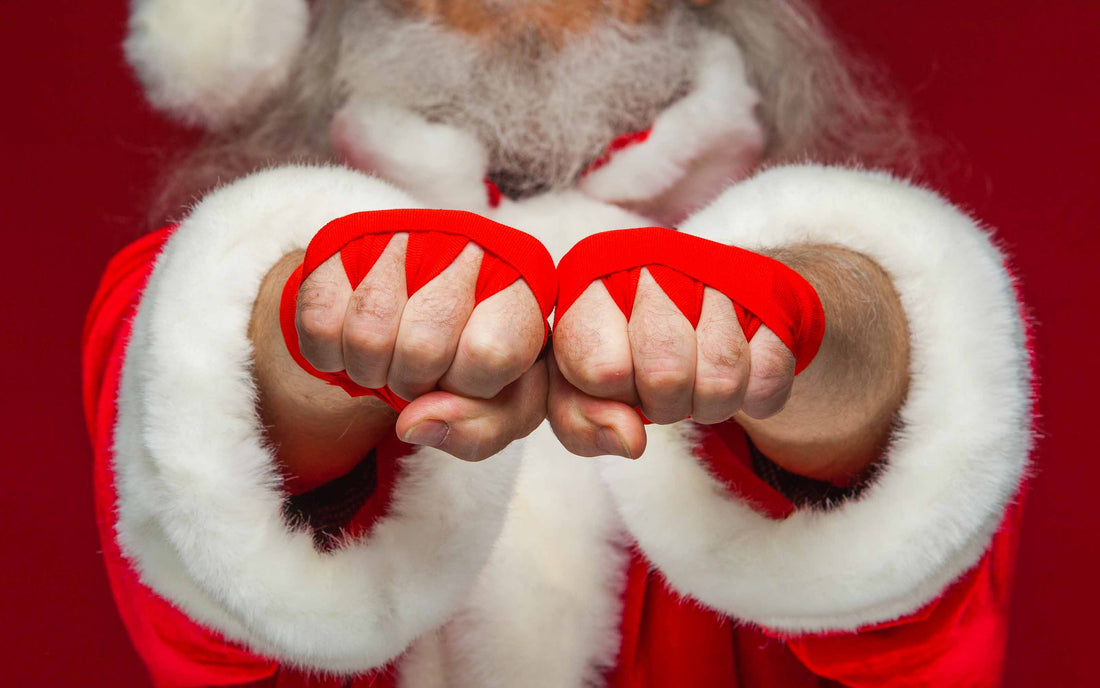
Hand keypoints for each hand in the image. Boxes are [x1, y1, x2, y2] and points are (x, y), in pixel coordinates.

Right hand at [293, 232, 546, 460]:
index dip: (468, 387)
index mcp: (522, 285)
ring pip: (367, 337)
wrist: (412, 310)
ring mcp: (400, 238)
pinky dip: (330, 356)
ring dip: (371, 372)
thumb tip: (416, 424)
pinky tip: (354, 342)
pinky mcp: (340, 246)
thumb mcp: (501, 405)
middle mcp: (465, 245)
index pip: (491, 353)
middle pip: (423, 347)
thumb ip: (482, 428)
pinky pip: (319, 325)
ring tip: (389, 357)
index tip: (464, 379)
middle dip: (415, 384)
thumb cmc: (470, 357)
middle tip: (421, 372)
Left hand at [547, 268, 794, 458]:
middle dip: (663, 405)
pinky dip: (754, 397)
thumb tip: (629, 442)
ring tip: (696, 384)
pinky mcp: (769, 298)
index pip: (601, 367)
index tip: (618, 382)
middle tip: (660, 390)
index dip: (614, 395)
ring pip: (721, 380)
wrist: (699, 300)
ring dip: (709, 405)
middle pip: (666, 375)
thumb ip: (580, 420)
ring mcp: (717, 279)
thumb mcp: (579, 387)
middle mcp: (655, 268)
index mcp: (593, 284)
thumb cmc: (624, 346)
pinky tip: (736, 375)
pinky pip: (768, 377)